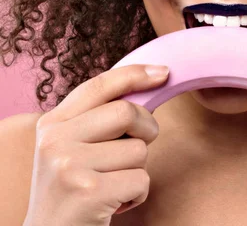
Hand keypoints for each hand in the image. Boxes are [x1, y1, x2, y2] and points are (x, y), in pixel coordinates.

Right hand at [23, 64, 168, 225]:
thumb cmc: (72, 191)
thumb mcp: (73, 148)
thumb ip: (99, 118)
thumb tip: (151, 84)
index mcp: (52, 124)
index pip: (99, 86)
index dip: (135, 75)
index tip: (164, 72)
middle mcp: (55, 141)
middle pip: (126, 112)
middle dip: (145, 130)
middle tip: (135, 151)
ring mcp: (69, 166)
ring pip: (139, 151)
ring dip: (136, 172)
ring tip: (111, 185)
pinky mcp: (88, 193)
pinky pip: (141, 180)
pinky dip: (137, 195)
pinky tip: (114, 204)